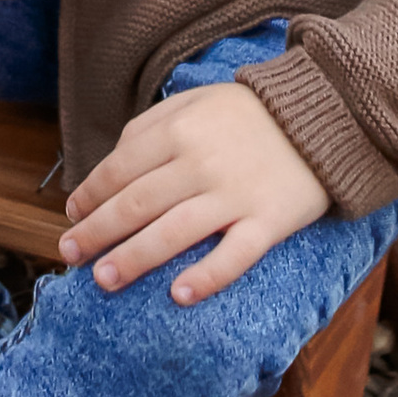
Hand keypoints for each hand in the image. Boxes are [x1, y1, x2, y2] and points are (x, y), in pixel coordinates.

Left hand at [58, 80, 327, 302]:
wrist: (326, 114)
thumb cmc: (251, 112)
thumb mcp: (195, 101)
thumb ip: (151, 127)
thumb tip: (111, 164)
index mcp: (178, 130)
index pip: (120, 169)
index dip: (90, 195)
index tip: (72, 216)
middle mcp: (200, 163)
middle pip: (136, 204)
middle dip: (97, 232)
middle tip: (70, 254)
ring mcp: (235, 195)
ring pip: (173, 232)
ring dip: (133, 258)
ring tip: (103, 280)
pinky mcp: (269, 221)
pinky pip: (234, 255)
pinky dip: (206, 277)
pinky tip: (179, 295)